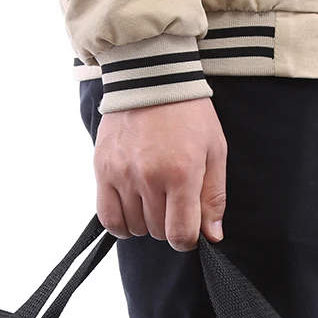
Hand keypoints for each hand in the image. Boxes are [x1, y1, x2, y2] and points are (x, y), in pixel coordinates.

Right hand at [93, 97, 226, 250]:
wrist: (151, 78)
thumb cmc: (189, 114)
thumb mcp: (215, 151)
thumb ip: (213, 197)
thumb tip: (212, 236)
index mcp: (181, 173)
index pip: (180, 234)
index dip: (188, 239)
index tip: (190, 228)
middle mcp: (149, 177)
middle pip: (158, 231)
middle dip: (169, 225)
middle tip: (174, 202)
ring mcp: (122, 174)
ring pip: (134, 227)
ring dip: (146, 221)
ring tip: (153, 198)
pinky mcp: (102, 170)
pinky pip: (108, 217)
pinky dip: (121, 223)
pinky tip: (132, 210)